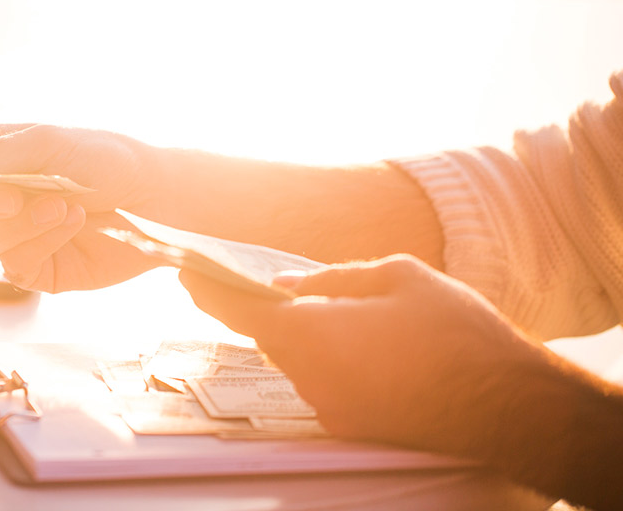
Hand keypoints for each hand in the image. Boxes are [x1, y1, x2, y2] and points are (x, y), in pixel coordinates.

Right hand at [0, 124, 159, 291]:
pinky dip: (42, 241)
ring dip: (20, 224)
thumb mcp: (46, 143)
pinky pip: (13, 264)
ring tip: (65, 206)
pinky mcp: (37, 267)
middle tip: (14, 194)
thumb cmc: (107, 159)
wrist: (157, 199)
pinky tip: (73, 223)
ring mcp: (15, 235)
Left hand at [178, 254, 548, 456]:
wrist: (509, 404)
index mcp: (311, 333)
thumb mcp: (398, 277)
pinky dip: (325, 356)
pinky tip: (358, 341)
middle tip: (257, 279)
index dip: (208, 288)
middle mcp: (309, 376)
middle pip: (267, 335)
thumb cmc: (455, 331)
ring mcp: (328, 406)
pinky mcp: (350, 424)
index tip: (186, 271)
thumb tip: (289, 283)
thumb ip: (334, 278)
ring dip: (302, 333)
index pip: (239, 309)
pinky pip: (321, 380)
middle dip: (262, 307)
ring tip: (328, 306)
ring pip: (296, 358)